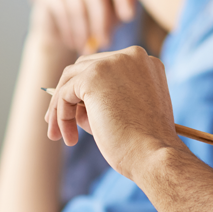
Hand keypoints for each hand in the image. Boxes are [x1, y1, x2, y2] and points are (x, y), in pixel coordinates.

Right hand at [32, 0, 136, 54]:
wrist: (54, 24)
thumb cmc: (88, 24)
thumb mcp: (105, 20)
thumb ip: (116, 16)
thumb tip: (127, 15)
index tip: (128, 17)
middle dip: (102, 21)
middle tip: (105, 43)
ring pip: (78, 6)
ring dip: (84, 31)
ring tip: (86, 48)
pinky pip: (61, 11)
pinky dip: (69, 31)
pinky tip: (72, 44)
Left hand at [45, 46, 183, 178]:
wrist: (154, 155)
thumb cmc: (145, 144)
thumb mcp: (130, 113)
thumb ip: (108, 99)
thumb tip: (73, 102)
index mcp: (145, 63)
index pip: (106, 68)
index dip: (88, 92)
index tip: (79, 116)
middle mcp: (131, 56)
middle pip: (85, 67)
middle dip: (69, 96)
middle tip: (58, 124)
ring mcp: (112, 63)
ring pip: (71, 79)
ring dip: (61, 108)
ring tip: (59, 135)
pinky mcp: (94, 76)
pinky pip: (65, 93)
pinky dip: (61, 115)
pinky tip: (69, 138)